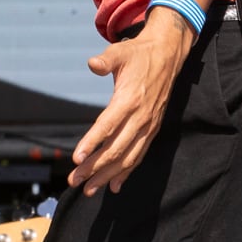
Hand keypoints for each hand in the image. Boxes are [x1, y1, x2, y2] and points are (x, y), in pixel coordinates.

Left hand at [68, 13, 195, 195]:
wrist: (167, 56)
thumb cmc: (138, 55)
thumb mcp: (121, 52)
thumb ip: (106, 60)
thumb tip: (93, 63)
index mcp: (129, 99)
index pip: (107, 125)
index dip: (92, 143)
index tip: (76, 158)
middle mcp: (140, 117)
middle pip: (115, 148)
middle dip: (93, 167)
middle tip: (73, 180)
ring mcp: (148, 126)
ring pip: (127, 158)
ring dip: (107, 175)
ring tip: (89, 189)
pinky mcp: (152, 130)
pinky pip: (138, 156)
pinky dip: (126, 172)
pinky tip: (114, 186)